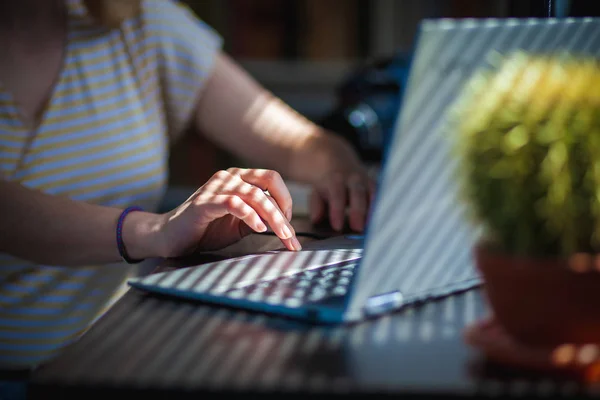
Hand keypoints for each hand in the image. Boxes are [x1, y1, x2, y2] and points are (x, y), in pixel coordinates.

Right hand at [157, 168, 300, 256]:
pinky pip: (234, 203)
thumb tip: (286, 225)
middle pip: (269, 181)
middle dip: (284, 209)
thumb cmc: (206, 229)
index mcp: (240, 178)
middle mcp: (230, 176)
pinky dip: (250, 215)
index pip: (272, 180)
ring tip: (280, 235)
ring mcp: (217, 187)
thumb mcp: (241, 224)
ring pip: (255, 194)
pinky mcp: (205, 202)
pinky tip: (258, 228)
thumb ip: (261, 218)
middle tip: (290, 235)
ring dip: (273, 217)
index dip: (286, 201)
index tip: (290, 227)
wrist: (170, 237)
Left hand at [309, 169, 375, 232]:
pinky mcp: (376, 186)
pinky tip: (381, 223)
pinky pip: (381, 196)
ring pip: (374, 193)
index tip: (337, 226)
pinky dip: (381, 209)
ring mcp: (367, 181)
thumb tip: (316, 219)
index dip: (337, 210)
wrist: (339, 162)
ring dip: (374, 211)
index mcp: (335, 179)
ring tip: (373, 228)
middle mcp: (353, 179)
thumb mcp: (317, 192)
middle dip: (358, 211)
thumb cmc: (328, 184)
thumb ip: (316, 205)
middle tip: (357, 228)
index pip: (336, 195)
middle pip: (358, 194)